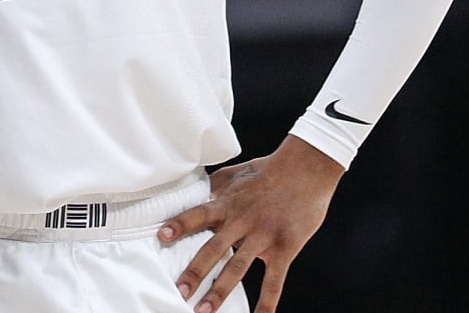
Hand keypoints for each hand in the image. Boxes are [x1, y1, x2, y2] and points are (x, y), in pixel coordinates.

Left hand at [156, 136, 344, 312]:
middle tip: (179, 291)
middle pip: (214, 248)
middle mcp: (241, 220)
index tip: (162, 236)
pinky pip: (275, 280)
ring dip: (220, 291)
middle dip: (195, 271)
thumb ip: (213, 189)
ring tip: (204, 310)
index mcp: (227, 202)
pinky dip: (267, 301)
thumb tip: (191, 195)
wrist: (306, 169)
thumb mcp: (234, 174)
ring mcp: (263, 235)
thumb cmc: (268, 171)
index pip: (198, 214)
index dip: (180, 224)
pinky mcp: (285, 248)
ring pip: (238, 267)